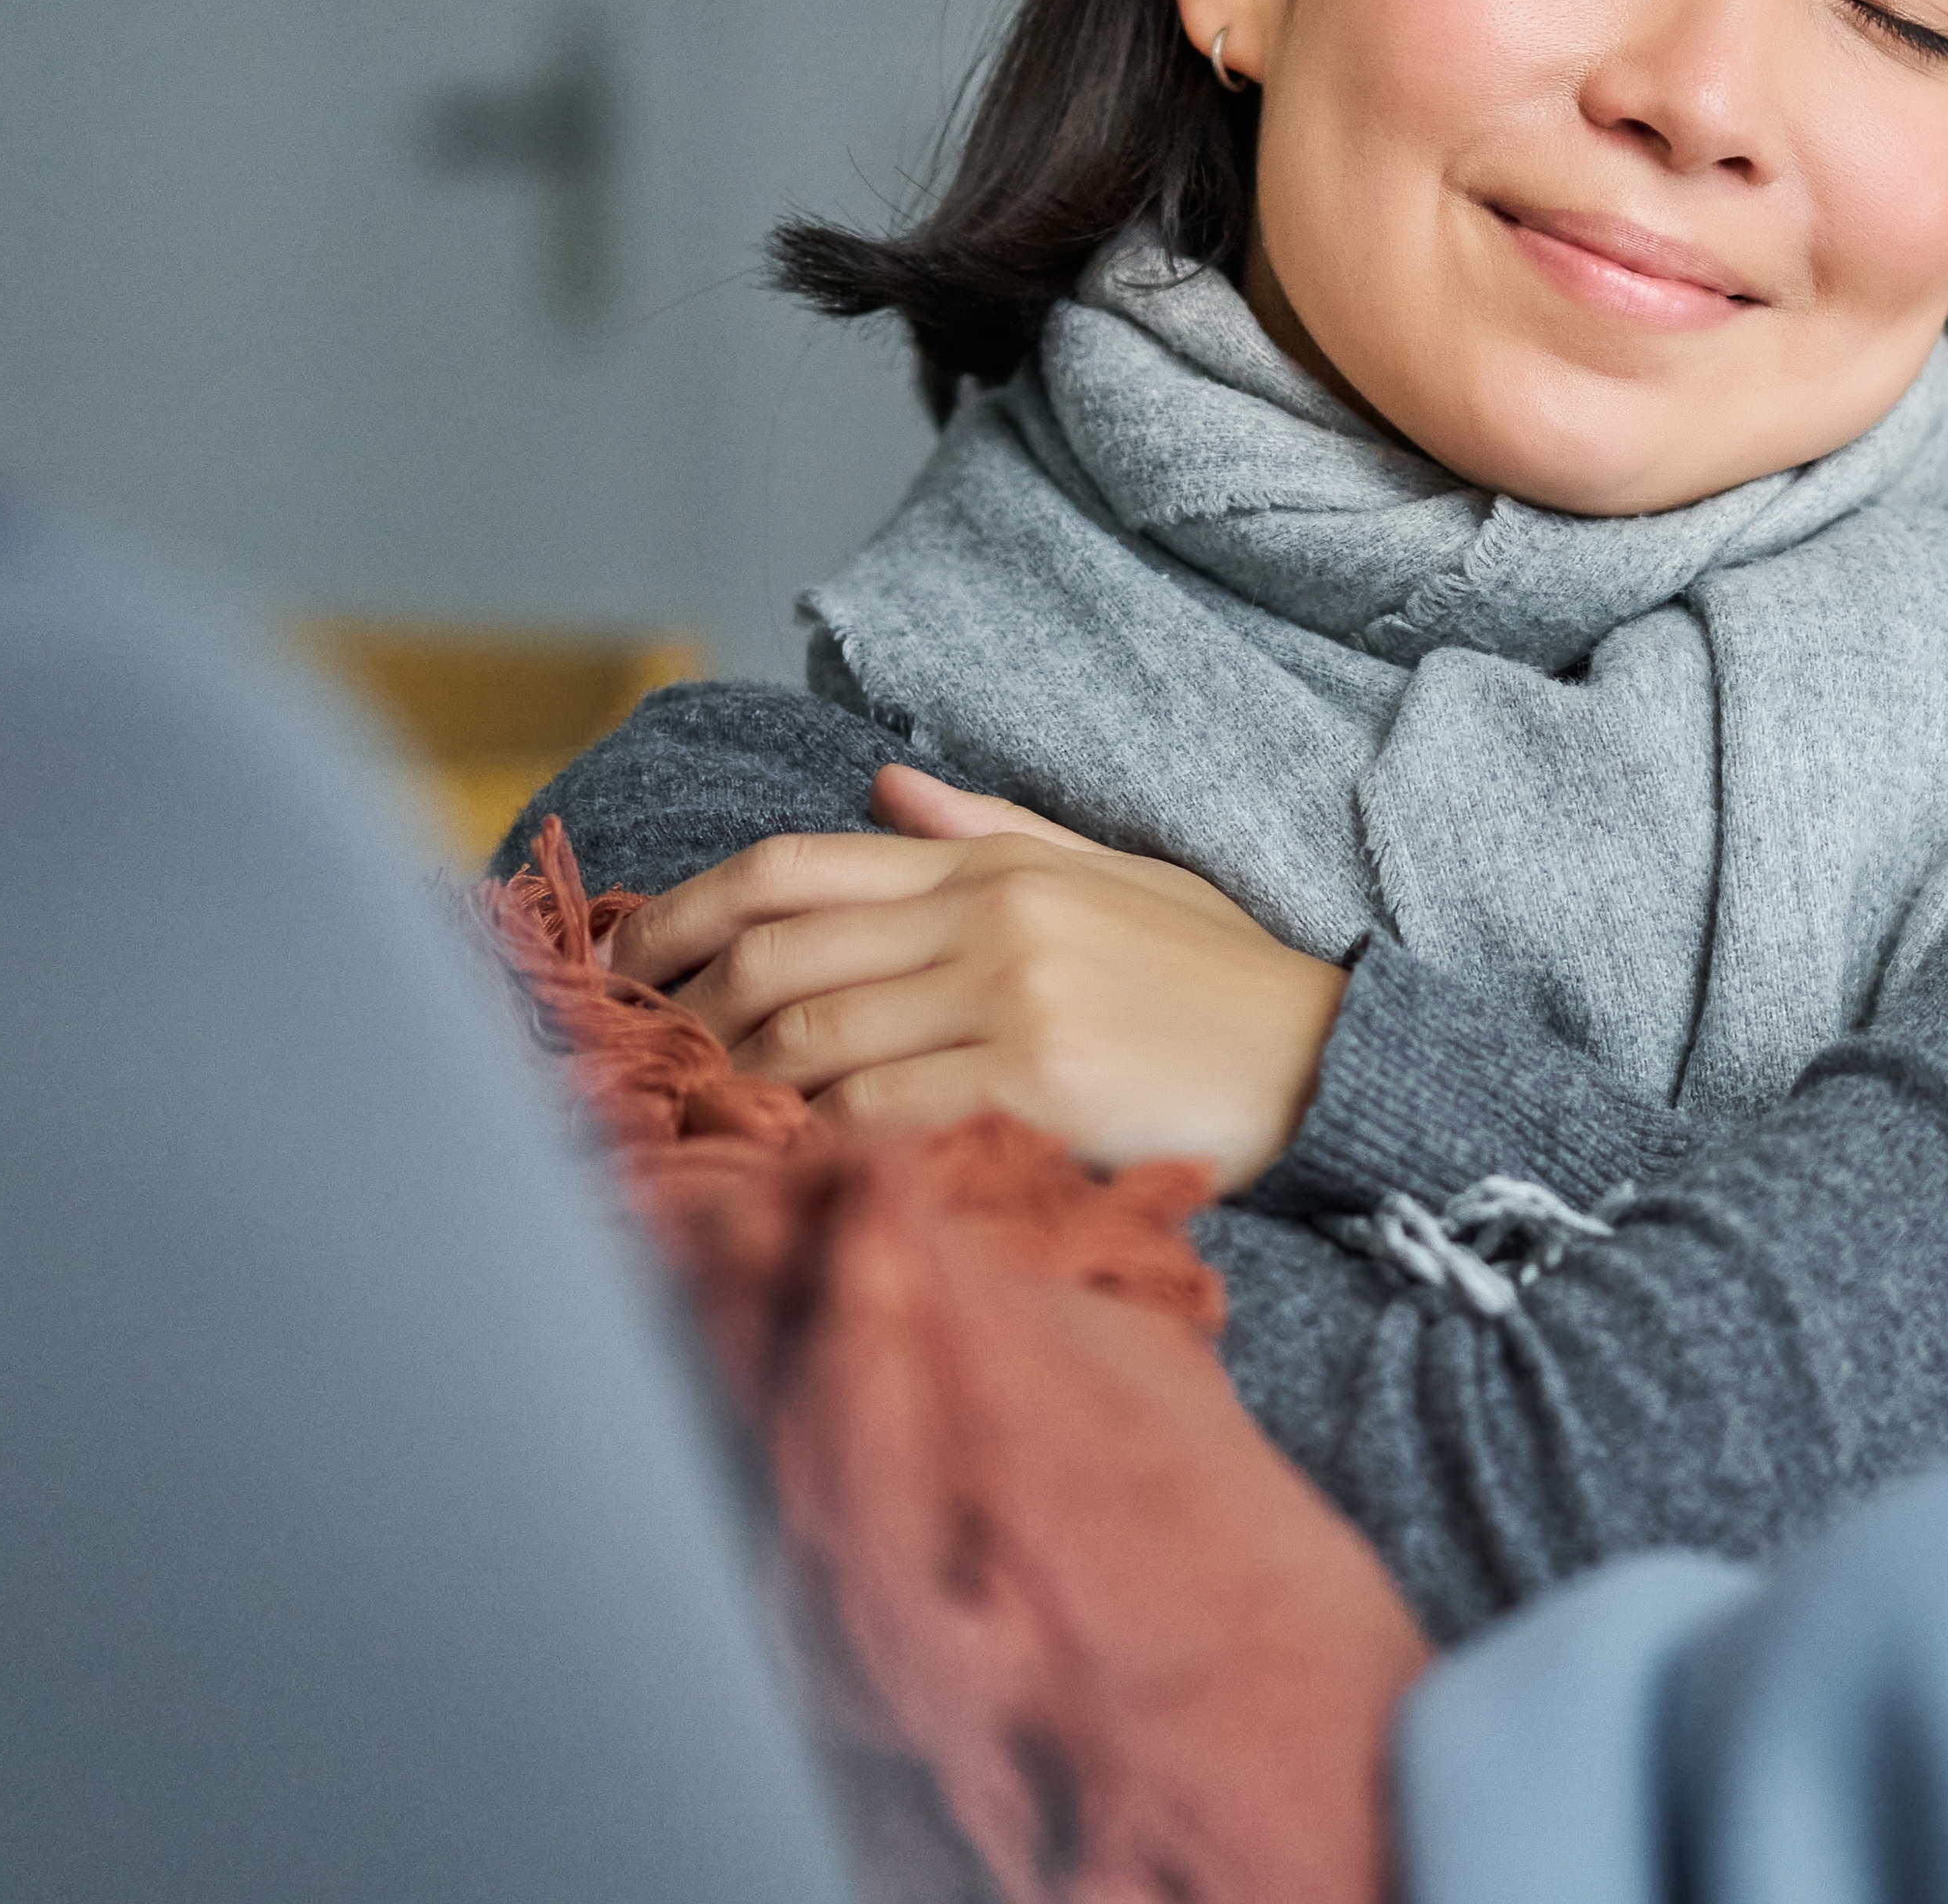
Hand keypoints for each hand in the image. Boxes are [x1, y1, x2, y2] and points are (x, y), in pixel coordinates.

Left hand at [609, 765, 1348, 1183]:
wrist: (1330, 1064)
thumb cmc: (1217, 983)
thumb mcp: (1112, 874)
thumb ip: (989, 832)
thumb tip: (877, 788)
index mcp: (996, 865)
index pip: (794, 866)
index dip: (682, 909)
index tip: (617, 955)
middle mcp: (992, 918)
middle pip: (779, 951)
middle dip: (681, 1005)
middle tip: (630, 1056)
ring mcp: (1012, 1000)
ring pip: (812, 1034)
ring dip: (734, 1077)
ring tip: (689, 1111)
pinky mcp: (1036, 1085)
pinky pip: (881, 1111)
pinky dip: (814, 1136)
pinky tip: (781, 1159)